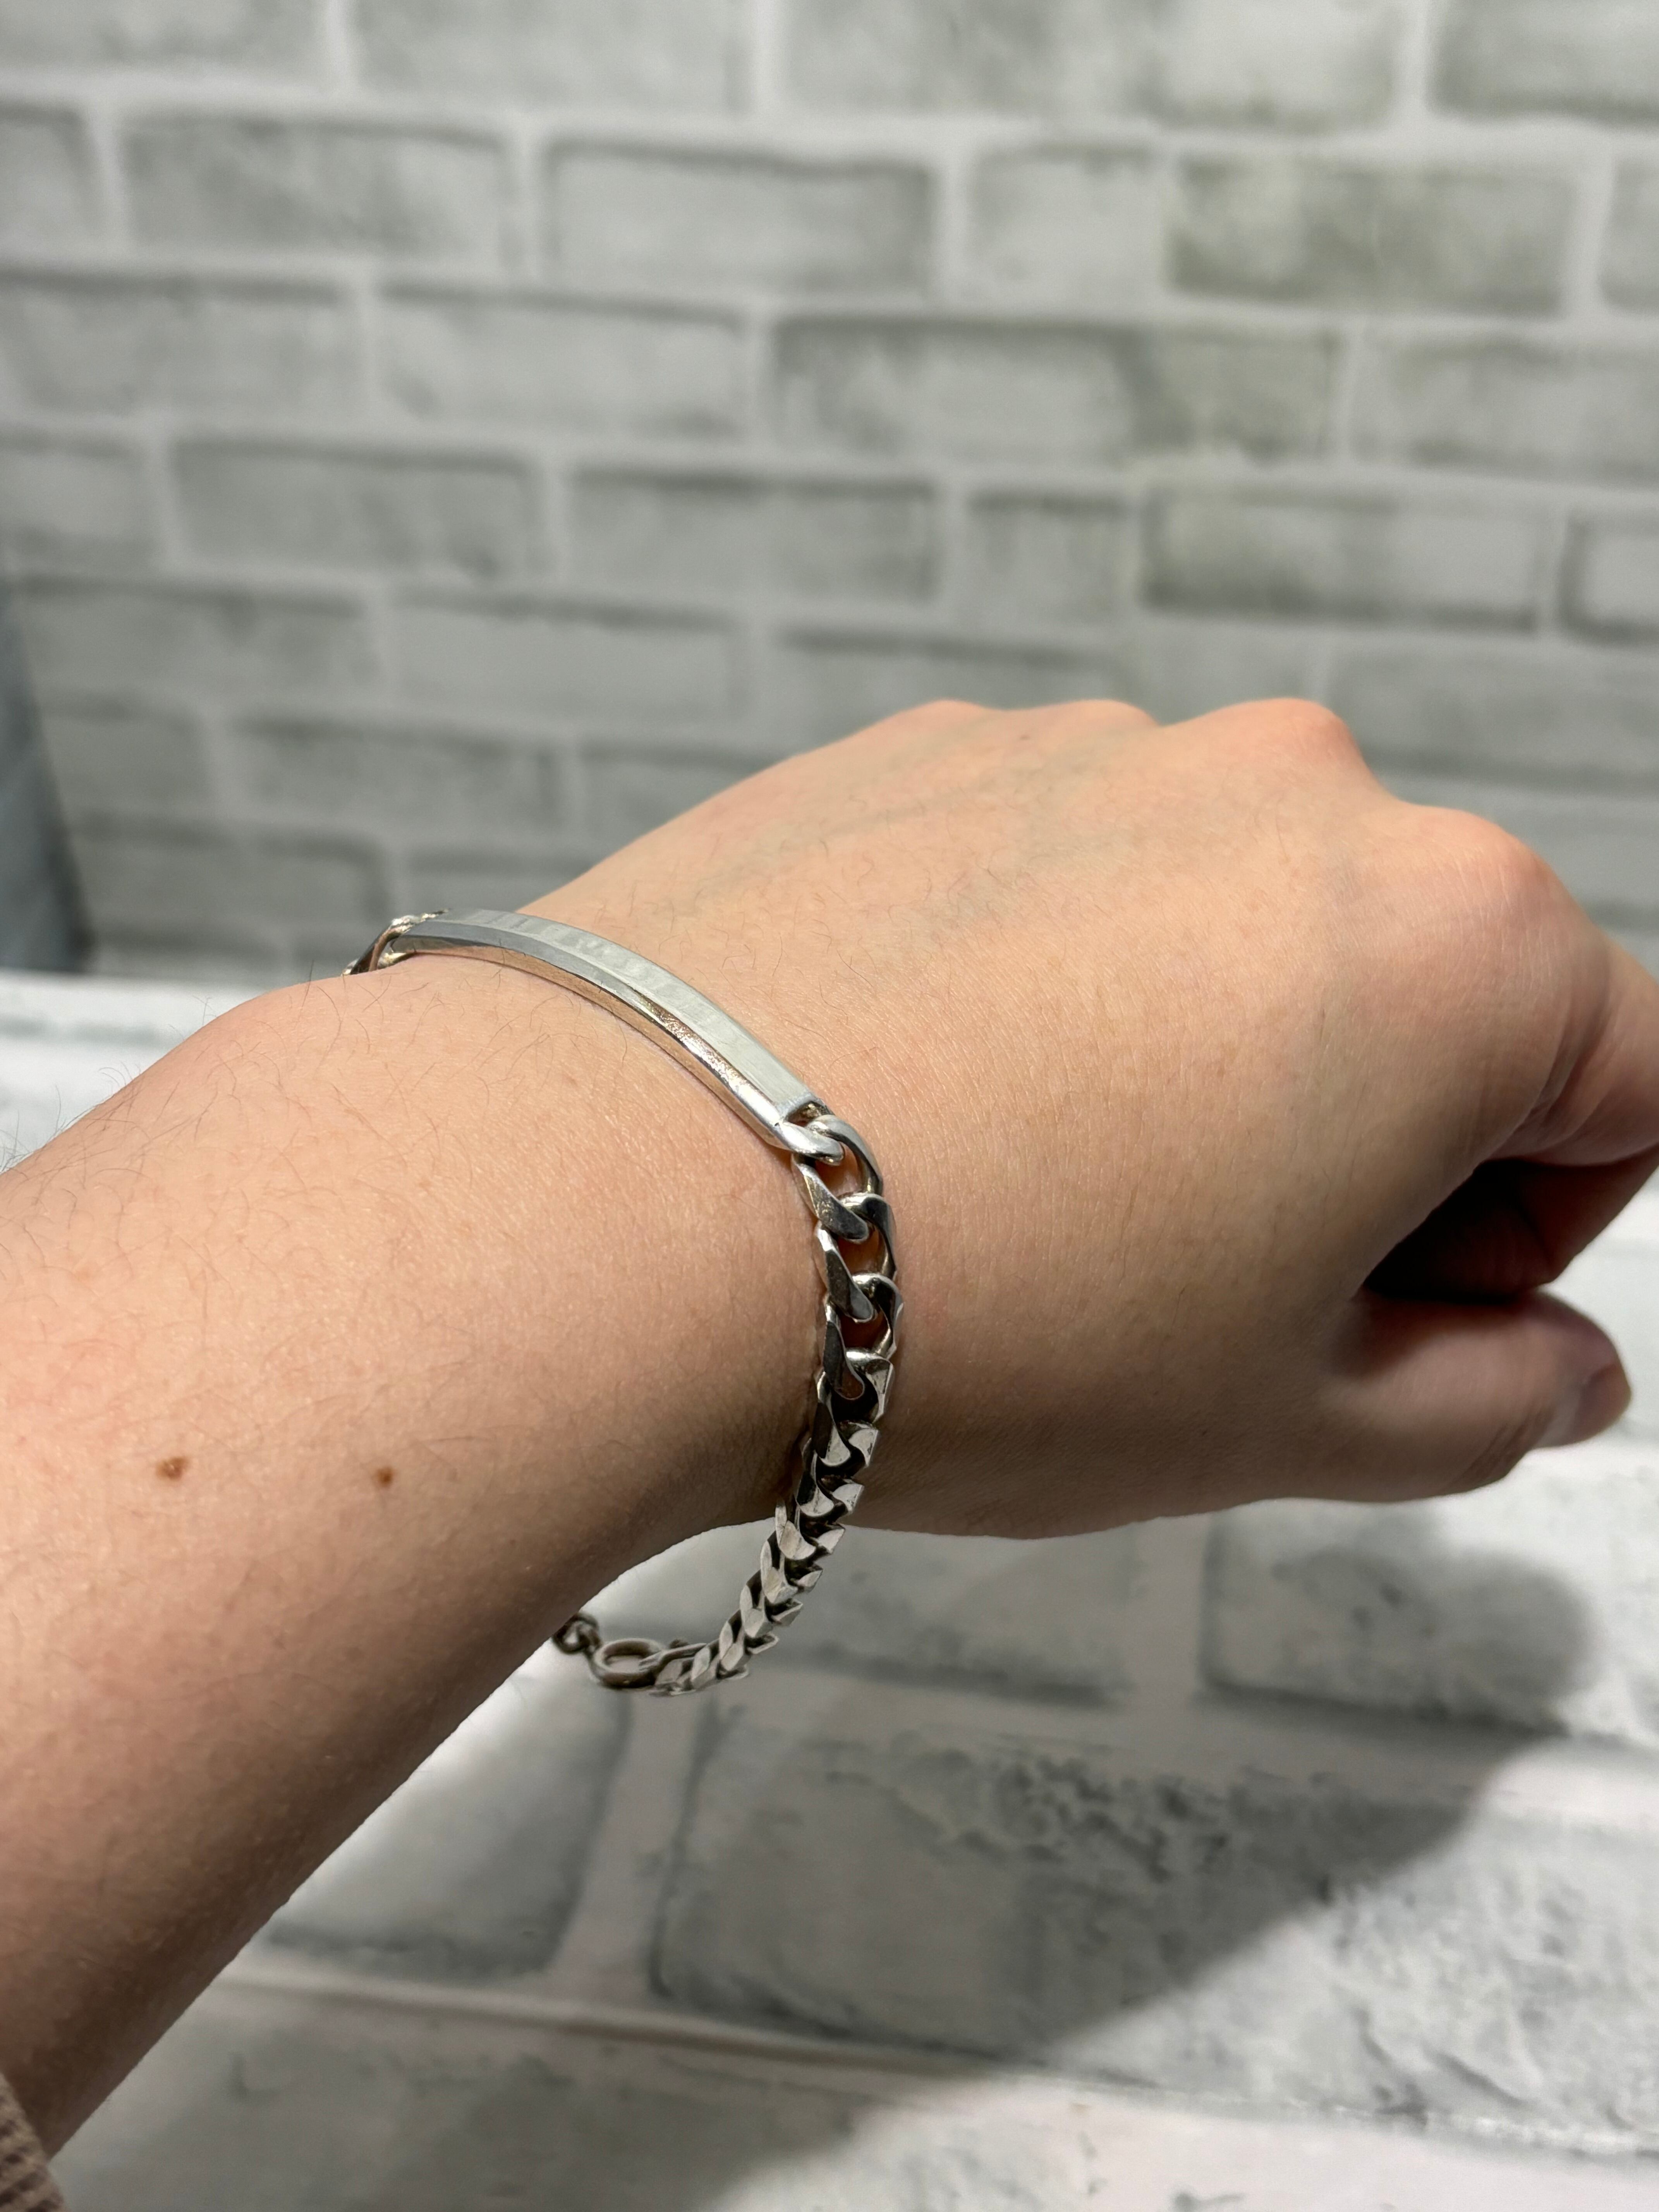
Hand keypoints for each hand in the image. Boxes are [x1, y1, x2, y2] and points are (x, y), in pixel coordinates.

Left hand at [538, 695, 1658, 1537]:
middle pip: (1433, 985)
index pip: (1633, 1082)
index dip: (1545, 1227)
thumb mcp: (1285, 1423)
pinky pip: (1063, 876)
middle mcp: (1297, 794)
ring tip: (1033, 1198)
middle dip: (1375, 1142)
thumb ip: (1484, 1400)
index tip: (1406, 1314)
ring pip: (1235, 926)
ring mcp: (1099, 751)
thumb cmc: (975, 1325)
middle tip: (1208, 1286)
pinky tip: (923, 1106)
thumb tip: (1553, 1367)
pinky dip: (1046, 986)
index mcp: (1454, 941)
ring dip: (1201, 1056)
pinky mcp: (932, 752)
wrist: (613, 1205)